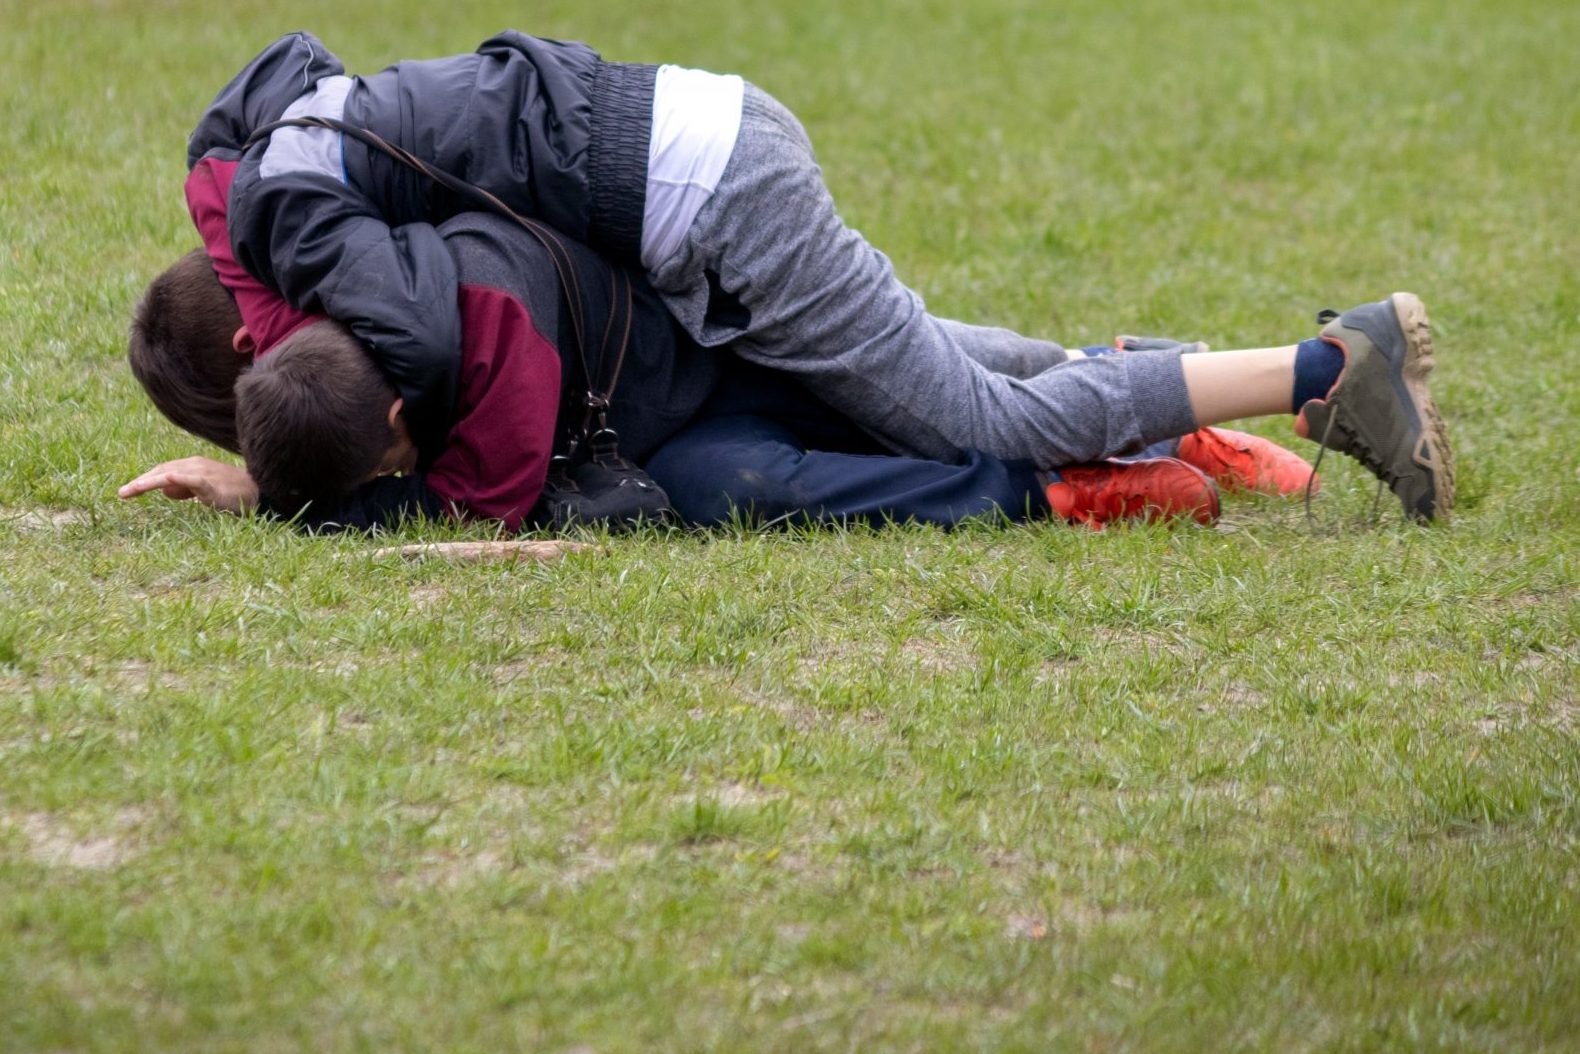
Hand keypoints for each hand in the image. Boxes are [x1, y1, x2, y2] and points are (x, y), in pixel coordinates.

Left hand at [118, 457, 259, 514]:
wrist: (259, 493)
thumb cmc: (232, 493)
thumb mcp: (203, 489)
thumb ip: (185, 488)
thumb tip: (166, 490)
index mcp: (193, 465)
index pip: (162, 470)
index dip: (144, 479)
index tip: (128, 490)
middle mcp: (195, 464)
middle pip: (161, 470)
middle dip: (140, 482)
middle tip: (122, 493)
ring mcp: (203, 473)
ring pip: (170, 474)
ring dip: (148, 481)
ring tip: (132, 490)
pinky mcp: (211, 483)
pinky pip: (191, 479)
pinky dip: (177, 478)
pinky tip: (165, 478)